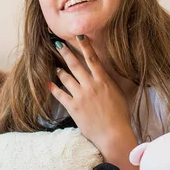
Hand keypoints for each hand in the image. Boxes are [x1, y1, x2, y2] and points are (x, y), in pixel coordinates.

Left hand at [49, 35, 133, 151]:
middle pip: (76, 65)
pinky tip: (49, 84)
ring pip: (66, 78)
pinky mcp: (73, 107)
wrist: (114, 134)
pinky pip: (60, 95)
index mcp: (103, 81)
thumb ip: (110, 82)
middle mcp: (91, 85)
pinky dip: (54, 89)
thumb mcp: (119, 94)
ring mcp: (81, 96)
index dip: (85, 46)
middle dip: (66, 53)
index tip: (79, 35)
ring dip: (60, 72)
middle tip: (58, 44)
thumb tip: (106, 74)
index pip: (92, 58)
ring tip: (57, 68)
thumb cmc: (120, 115)